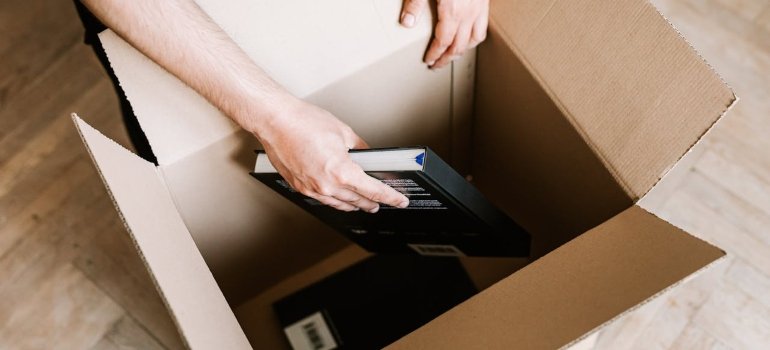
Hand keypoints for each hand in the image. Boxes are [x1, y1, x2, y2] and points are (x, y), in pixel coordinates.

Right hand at [253, 97, 409, 212]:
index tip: (399, 201)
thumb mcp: (343, 132)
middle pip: (358, 201)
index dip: (390, 197)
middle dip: (373, 203)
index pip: (374, 191)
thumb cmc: (303, 122)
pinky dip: (336, 200)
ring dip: (355, 205)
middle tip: (384, 203)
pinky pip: (324, 200)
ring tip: (364, 204)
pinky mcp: (300, 187)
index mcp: (341, 172)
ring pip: (340, 204)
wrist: (275, 121)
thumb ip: (360, 148)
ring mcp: (312, 188)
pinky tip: (340, 197)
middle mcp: (326, 185)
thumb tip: (368, 156)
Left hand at [400, 0, 488, 68]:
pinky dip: (476, 36)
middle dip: (447, 58)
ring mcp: (480, 8)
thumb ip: (415, 3)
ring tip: (454, 55)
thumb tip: (406, 23)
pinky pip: (483, 26)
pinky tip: (469, 35)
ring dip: (463, 50)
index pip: (443, 41)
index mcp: (452, 11)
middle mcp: (468, 13)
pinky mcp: (485, 2)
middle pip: (459, 45)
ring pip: (475, 39)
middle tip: (437, 65)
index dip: (435, 54)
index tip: (429, 61)